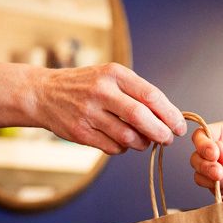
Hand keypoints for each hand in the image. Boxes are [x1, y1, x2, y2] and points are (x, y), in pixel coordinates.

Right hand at [0, 61, 185, 153]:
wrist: (43, 93)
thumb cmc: (85, 85)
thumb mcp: (110, 77)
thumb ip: (136, 93)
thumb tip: (168, 118)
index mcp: (114, 74)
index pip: (150, 95)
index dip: (169, 114)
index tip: (179, 126)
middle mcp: (101, 91)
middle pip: (141, 117)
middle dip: (160, 132)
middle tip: (167, 139)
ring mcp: (89, 112)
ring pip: (128, 137)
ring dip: (141, 143)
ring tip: (142, 141)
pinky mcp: (80, 132)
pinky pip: (112, 147)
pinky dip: (122, 148)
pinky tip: (120, 141)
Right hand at [190, 121, 222, 196]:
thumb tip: (217, 154)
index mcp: (221, 135)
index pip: (200, 137)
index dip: (202, 146)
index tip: (214, 154)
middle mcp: (214, 154)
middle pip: (196, 160)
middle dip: (207, 168)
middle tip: (220, 173)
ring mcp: (216, 172)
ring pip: (201, 178)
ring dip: (219, 182)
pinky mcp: (221, 189)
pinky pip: (214, 192)